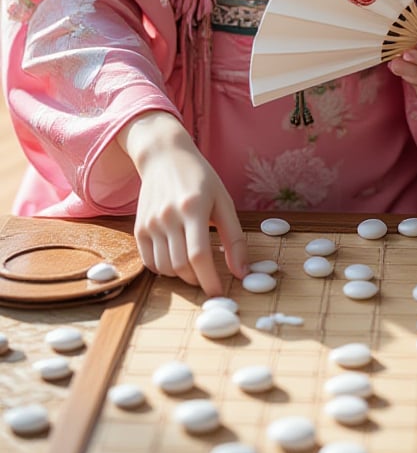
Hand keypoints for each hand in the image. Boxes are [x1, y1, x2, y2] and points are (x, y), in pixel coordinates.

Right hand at [119, 113, 247, 293]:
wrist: (164, 157)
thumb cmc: (199, 178)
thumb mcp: (223, 201)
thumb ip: (234, 237)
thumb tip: (242, 272)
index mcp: (193, 207)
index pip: (199, 255)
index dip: (210, 280)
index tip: (219, 295)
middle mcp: (168, 216)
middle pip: (181, 265)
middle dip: (198, 280)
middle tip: (209, 278)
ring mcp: (150, 223)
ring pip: (165, 268)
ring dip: (182, 276)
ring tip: (194, 266)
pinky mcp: (139, 228)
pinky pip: (150, 263)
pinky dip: (164, 270)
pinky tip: (176, 260)